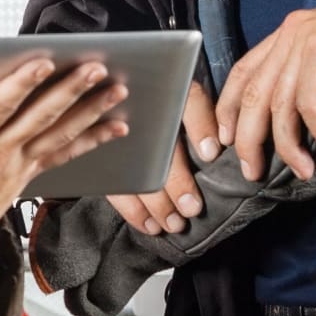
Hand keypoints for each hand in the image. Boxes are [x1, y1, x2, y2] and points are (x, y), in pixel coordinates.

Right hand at [0, 58, 129, 271]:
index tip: (43, 63)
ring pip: (60, 134)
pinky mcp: (27, 176)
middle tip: (96, 69)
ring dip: (90, 111)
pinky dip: (92, 140)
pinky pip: (64, 155)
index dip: (21, 85)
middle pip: (40, 118)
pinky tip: (115, 127)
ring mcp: (18, 167)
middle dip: (70, 92)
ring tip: (117, 90)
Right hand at [106, 80, 217, 237]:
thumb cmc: (165, 109)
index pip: (188, 101)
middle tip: (191, 208)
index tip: (211, 154)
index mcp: (167, 90)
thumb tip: (213, 148)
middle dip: (176, 182)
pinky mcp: (103, 161)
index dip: (200, 126)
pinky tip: (150, 225)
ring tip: (173, 223)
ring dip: (156, 203)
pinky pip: (115, 189)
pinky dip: (134, 211)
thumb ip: (201, 118)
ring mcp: (117, 135)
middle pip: (158, 148)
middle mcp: (140, 109)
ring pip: (136, 173)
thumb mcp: (186, 104)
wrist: (110, 104)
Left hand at [214, 7, 315, 184]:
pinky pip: (308, 104)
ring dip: (288, 145)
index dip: (230, 109)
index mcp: (290, 33)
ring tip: (302, 169)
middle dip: (249, 138)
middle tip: (252, 170)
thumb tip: (280, 134)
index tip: (227, 142)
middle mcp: (293, 31)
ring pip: (279, 104)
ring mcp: (306, 39)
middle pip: (254, 92)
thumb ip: (305, 90)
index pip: (245, 72)